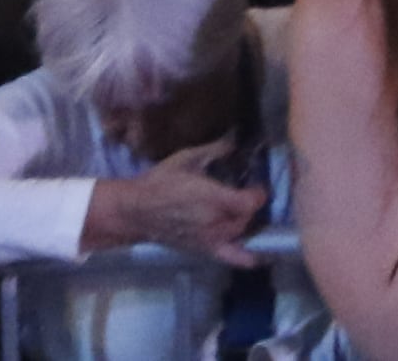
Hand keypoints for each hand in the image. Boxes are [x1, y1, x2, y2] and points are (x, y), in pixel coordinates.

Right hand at [80, 143, 266, 256]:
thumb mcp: (187, 158)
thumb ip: (215, 149)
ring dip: (244, 221)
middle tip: (243, 194)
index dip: (258, 193)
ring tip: (240, 211)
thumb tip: (234, 140)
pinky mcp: (204, 251)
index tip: (255, 185)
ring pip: (240, 232)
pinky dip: (248, 257)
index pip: (250, 202)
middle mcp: (215, 222)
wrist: (136, 211)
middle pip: (247, 217)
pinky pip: (232, 257)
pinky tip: (262, 256)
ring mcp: (210, 240)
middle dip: (247, 205)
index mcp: (212, 198)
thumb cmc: (160, 181)